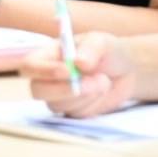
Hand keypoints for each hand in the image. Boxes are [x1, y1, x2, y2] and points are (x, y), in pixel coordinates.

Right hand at [20, 31, 136, 117]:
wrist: (127, 72)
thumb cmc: (108, 51)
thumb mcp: (102, 42)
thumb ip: (90, 49)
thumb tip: (78, 63)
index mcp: (48, 56)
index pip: (30, 65)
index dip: (44, 70)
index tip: (68, 71)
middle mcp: (48, 77)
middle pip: (37, 90)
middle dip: (63, 89)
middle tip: (92, 83)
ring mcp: (59, 96)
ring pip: (58, 104)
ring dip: (85, 95)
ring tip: (104, 80)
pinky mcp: (72, 111)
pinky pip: (75, 114)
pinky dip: (92, 103)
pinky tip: (102, 91)